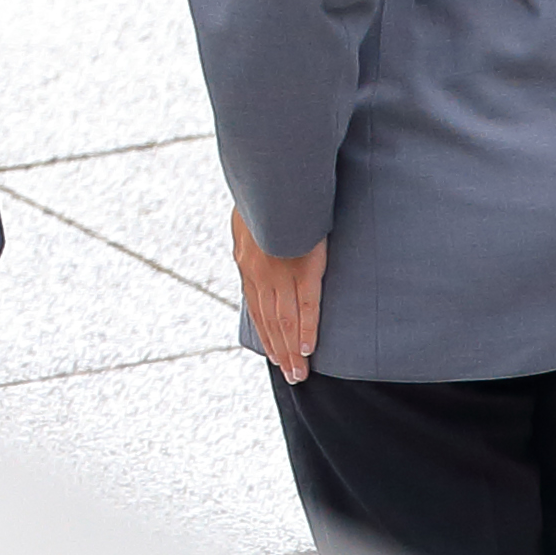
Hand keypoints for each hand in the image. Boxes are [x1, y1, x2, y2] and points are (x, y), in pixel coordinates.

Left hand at [230, 208, 325, 384]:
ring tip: (299, 374)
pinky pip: (306, 308)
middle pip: (270, 322)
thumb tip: (248, 234)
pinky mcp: (304, 270)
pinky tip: (309, 350)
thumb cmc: (263, 191)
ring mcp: (280, 275)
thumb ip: (250, 230)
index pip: (256, 307)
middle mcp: (259, 274)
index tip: (274, 353)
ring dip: (292, 351)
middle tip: (291, 376)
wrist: (272, 178)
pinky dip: (307, 331)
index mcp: (246, 262)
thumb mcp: (247, 213)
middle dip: (280, 351)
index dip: (265, 332)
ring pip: (285, 322)